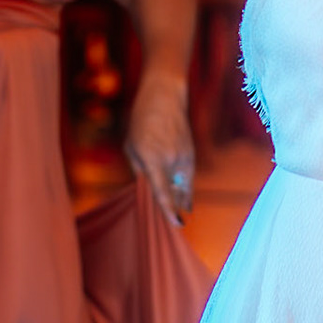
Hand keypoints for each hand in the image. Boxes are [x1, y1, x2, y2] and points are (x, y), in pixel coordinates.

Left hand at [125, 71, 193, 224]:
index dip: (170, 210)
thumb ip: (140, 171)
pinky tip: (186, 201)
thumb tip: (148, 190)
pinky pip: (188, 177)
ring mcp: (184, 155)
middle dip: (176, 208)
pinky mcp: (191, 153)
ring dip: (182, 199)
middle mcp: (171, 159)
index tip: (178, 224)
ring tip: (183, 212)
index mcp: (153, 159)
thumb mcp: (132, 148)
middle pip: (176, 192)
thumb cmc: (142, 122)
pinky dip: (186, 188)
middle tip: (177, 223)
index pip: (162, 191)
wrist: (164, 98)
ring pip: (184, 186)